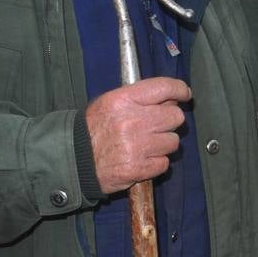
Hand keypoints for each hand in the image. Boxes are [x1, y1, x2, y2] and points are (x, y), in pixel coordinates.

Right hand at [85, 77, 191, 193]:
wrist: (73, 160)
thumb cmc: (93, 129)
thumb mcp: (110, 103)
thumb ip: (140, 98)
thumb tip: (172, 98)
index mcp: (123, 100)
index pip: (164, 88)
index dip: (179, 89)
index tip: (184, 94)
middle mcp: (132, 121)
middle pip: (175, 116)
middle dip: (169, 121)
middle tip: (157, 125)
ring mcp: (137, 146)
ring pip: (173, 141)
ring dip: (163, 144)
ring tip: (145, 144)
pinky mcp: (139, 168)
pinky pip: (164, 162)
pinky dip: (156, 162)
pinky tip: (141, 158)